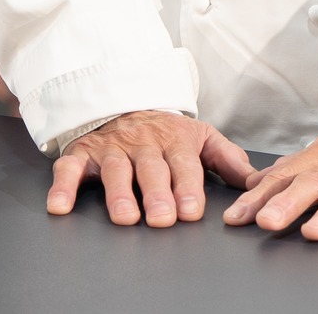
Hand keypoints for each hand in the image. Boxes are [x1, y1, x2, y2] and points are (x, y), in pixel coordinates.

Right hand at [47, 111, 252, 227]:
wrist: (122, 100)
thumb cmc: (165, 130)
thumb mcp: (200, 136)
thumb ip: (228, 159)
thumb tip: (257, 182)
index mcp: (174, 140)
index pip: (183, 164)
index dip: (188, 186)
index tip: (191, 209)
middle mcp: (142, 144)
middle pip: (150, 169)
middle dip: (156, 193)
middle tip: (162, 218)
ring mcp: (110, 148)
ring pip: (114, 170)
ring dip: (118, 194)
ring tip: (125, 217)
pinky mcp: (82, 153)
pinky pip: (70, 168)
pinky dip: (63, 186)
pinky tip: (60, 206)